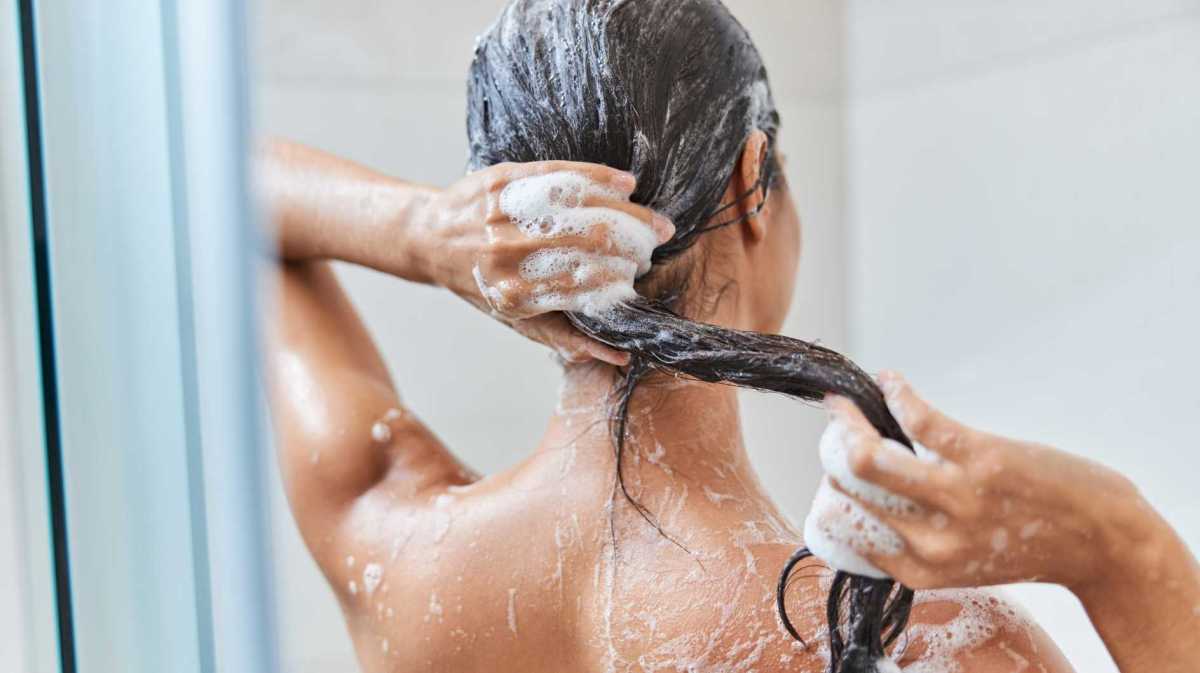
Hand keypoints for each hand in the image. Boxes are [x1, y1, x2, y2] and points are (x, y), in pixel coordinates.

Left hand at [417, 161, 673, 365]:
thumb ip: (566, 338)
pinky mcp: (503, 178)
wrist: (430, 238)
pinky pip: (560, 174)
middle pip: (590, 241)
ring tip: (651, 220)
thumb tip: (620, 356)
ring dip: (626, 212)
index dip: (621, 278)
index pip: (584, 284)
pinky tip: (627, 184)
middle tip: (656, 244)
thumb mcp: (516, 320)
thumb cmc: (481, 285)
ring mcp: (504, 212)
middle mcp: (507, 252)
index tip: (640, 275)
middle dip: (633, 243)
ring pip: (582, 206)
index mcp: (513, 293)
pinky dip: (599, 177)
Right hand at [813, 371, 1145, 591]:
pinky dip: (896, 392)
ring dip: (848, 420)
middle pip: (851, 487)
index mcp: (923, 570)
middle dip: (833, 451)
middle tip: (839, 429)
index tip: (833, 469)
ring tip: (845, 403)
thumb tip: (869, 498)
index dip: (830, 492)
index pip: (846, 527)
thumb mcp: (964, 564)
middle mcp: (934, 540)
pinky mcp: (980, 459)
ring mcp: (957, 498)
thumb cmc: (1033, 546)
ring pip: (869, 456)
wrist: (1102, 541)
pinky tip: (890, 381)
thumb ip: (919, 544)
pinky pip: (917, 418)